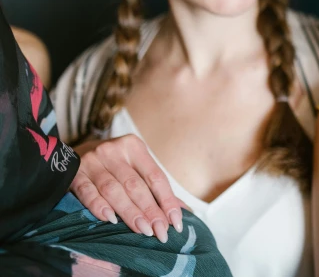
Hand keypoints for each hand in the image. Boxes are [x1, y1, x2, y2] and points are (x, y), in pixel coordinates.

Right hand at [70, 134, 186, 242]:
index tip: (175, 223)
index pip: (155, 177)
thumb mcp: (135, 166)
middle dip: (150, 211)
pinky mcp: (74, 174)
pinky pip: (87, 192)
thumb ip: (156, 187)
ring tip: (143, 230)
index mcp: (134, 147)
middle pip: (135, 186)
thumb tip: (183, 211)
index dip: (167, 200)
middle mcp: (114, 151)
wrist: (72, 153)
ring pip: (113, 190)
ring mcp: (92, 162)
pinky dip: (99, 207)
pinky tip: (110, 220)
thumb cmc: (113, 163)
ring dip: (129, 213)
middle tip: (160, 232)